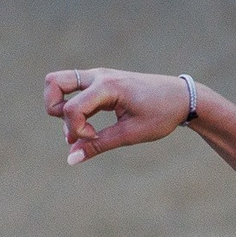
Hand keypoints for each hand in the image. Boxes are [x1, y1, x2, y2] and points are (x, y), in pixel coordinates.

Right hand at [44, 68, 192, 164]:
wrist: (182, 97)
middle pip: (54, 82)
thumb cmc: (161, 114)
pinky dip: (74, 108)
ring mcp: (98, 77)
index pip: (71, 108)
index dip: (76, 130)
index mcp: (108, 86)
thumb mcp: (131, 134)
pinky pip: (75, 90)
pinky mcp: (101, 83)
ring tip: (82, 129)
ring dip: (62, 108)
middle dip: (53, 108)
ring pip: (60, 83)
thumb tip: (71, 160)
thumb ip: (99, 145)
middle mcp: (99, 76)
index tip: (94, 138)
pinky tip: (90, 127)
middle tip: (73, 127)